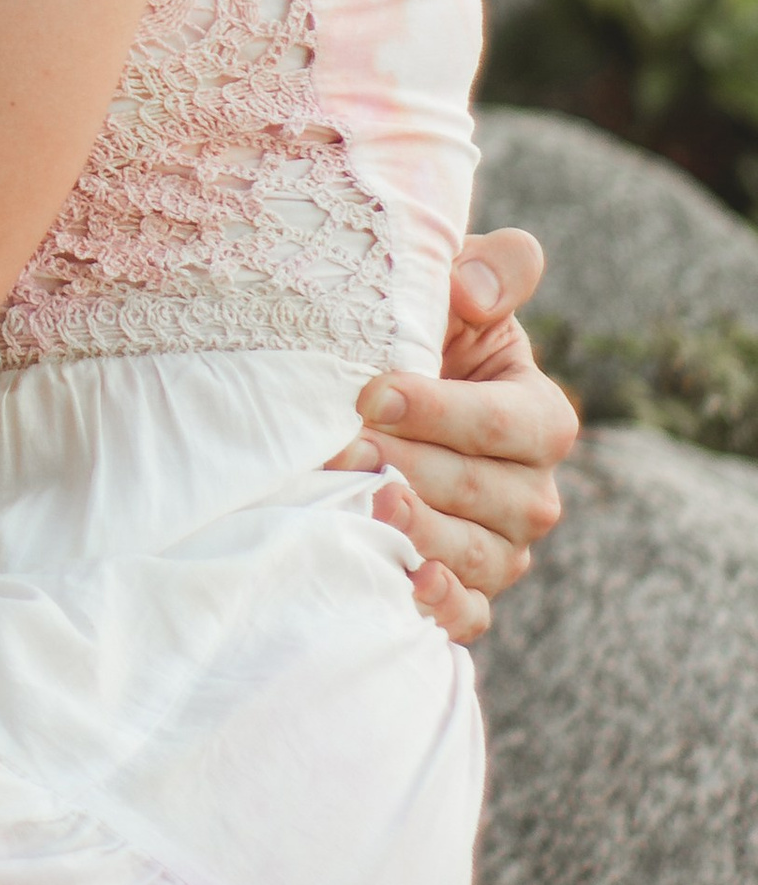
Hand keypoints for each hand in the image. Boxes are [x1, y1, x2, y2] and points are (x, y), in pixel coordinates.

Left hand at [329, 230, 574, 642]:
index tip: (372, 393)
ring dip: (415, 530)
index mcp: (541, 416)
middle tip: (343, 448)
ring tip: (363, 502)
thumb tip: (473, 290)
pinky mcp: (470, 590)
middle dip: (409, 467)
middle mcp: (533, 491)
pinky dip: (440, 606)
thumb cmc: (420, 336)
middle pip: (483, 493)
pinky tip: (405, 582)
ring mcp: (504, 548)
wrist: (376, 406)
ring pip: (473, 554)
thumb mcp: (454, 289)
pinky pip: (468, 614)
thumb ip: (487, 270)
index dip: (441, 410)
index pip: (506, 423)